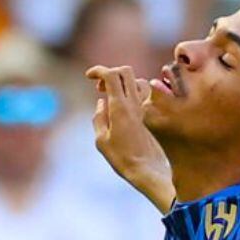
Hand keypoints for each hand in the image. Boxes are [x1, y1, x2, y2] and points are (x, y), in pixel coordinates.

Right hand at [86, 65, 173, 211]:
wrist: (148, 169)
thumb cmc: (121, 158)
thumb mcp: (101, 140)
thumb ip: (99, 117)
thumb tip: (102, 102)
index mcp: (120, 107)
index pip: (112, 75)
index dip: (99, 70)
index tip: (89, 76)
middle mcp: (136, 104)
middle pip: (126, 72)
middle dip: (110, 73)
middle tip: (100, 88)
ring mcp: (146, 108)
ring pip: (136, 81)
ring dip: (122, 83)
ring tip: (111, 97)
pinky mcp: (151, 114)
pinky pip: (144, 94)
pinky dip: (132, 93)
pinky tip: (124, 106)